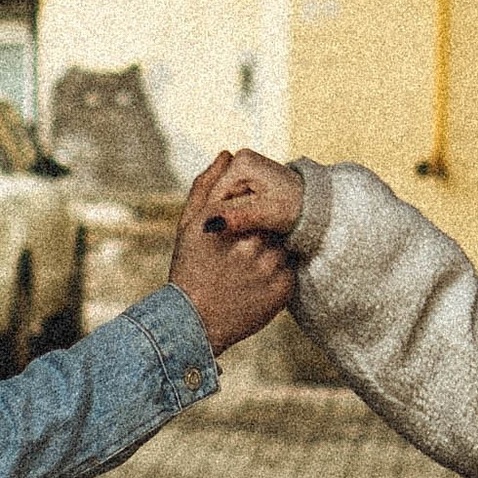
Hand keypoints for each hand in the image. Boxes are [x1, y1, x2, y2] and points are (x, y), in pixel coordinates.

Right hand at [169, 153, 295, 355]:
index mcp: (228, 221)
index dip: (249, 214)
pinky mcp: (284, 288)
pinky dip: (277, 275)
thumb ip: (207, 185)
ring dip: (270, 254)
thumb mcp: (188, 225)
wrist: (194, 324)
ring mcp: (269, 266)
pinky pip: (289, 271)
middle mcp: (250, 241)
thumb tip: (226, 153)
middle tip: (242, 254)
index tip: (238, 230)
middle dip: (260, 234)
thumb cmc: (189, 269)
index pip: (256, 201)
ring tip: (247, 271)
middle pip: (271, 222)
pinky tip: (256, 286)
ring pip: (282, 245)